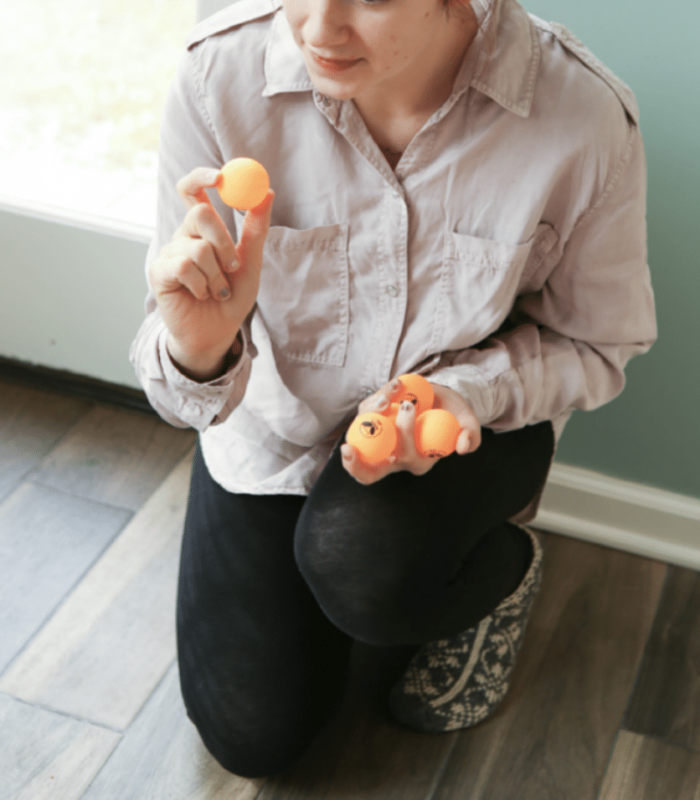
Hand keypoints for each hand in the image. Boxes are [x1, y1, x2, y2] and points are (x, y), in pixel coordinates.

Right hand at [148, 167, 273, 379]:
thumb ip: (256, 229)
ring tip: (216, 292)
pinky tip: (201, 295)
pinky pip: (184, 266)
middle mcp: (184, 235)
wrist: (216, 333)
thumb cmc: (231, 298)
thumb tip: (267, 192)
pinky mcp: (159, 272)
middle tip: (233, 265)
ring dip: (217, 276)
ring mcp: (169, 253)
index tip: (220, 176)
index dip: (203, 176)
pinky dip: (201, 285)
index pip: (195, 189)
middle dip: (223, 240)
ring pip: (198, 248)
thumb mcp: (250, 263)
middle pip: (199, 213)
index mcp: (204, 229)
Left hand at [340, 380, 480, 484]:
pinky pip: (368, 409)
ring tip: (398, 390)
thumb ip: (471, 435)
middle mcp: (392, 452)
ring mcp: (382, 434)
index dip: (359, 468)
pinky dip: (378, 397)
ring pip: (363, 428)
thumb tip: (462, 448)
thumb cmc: (454, 414)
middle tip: (353, 440)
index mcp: (412, 461)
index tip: (351, 451)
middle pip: (363, 461)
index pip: (379, 473)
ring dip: (373, 409)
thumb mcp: (468, 423)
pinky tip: (396, 387)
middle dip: (354, 456)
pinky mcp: (376, 416)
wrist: (446, 396)